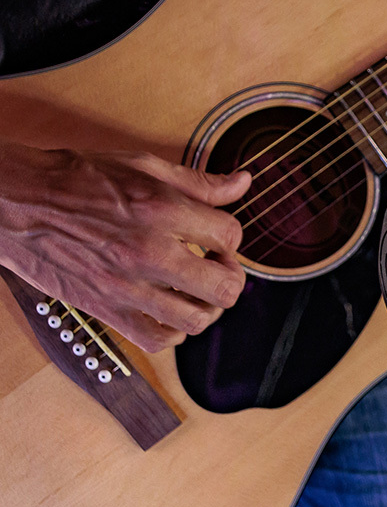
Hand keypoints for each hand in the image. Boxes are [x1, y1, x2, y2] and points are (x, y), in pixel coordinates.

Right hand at [0, 145, 250, 351]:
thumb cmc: (78, 180)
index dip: (231, 237)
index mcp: (160, 209)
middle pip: (225, 287)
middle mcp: (147, 251)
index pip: (230, 235)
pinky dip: (172, 332)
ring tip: (196, 290)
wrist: (16, 202)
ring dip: (206, 307)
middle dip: (230, 277)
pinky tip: (168, 310)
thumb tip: (244, 183)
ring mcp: (126, 286)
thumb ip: (199, 181)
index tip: (217, 237)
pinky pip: (158, 340)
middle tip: (216, 268)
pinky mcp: (106, 309)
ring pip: (197, 319)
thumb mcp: (143, 166)